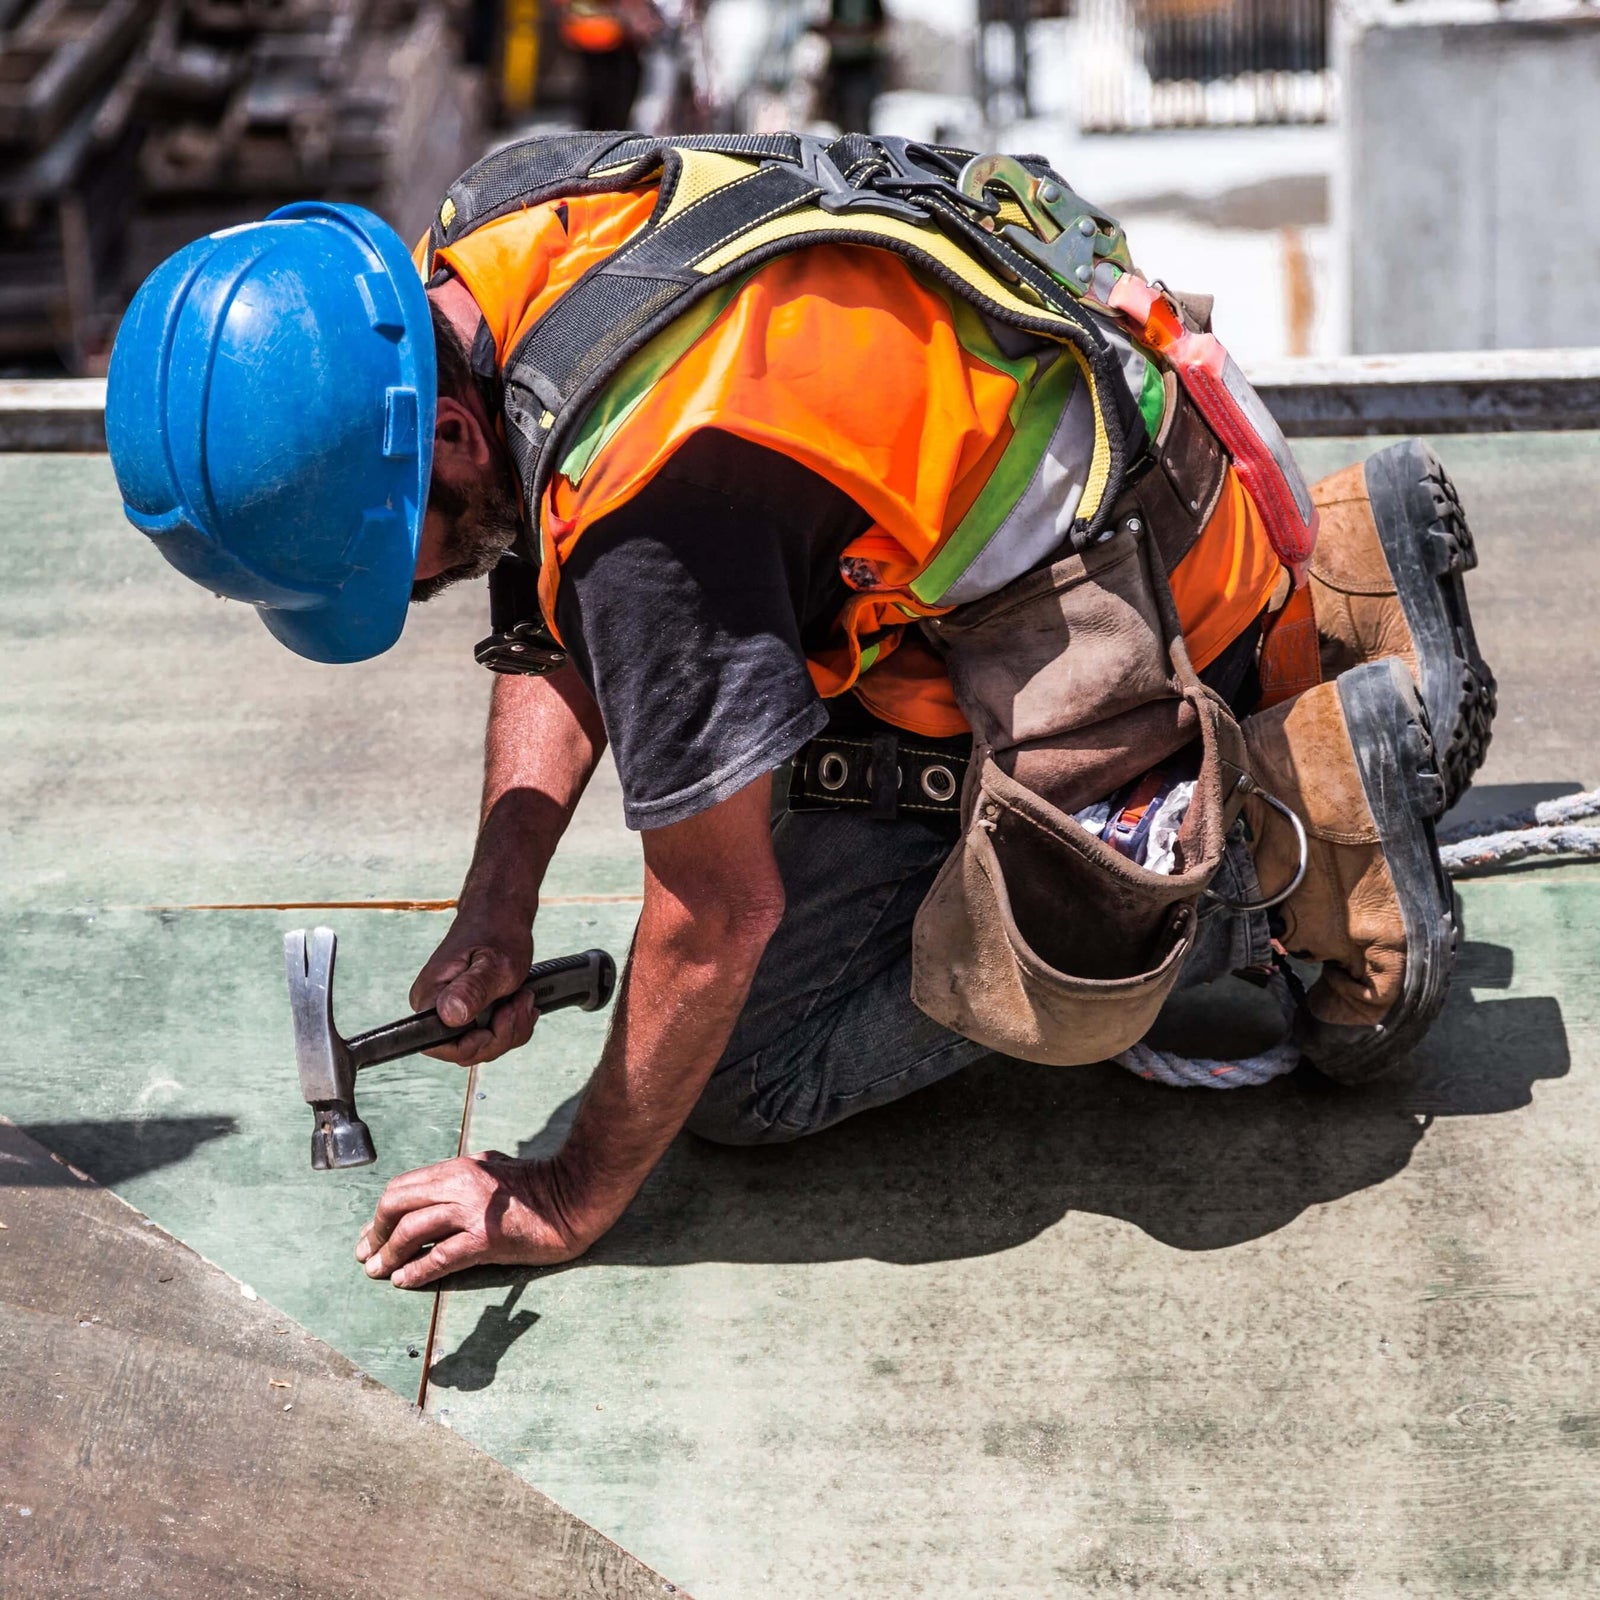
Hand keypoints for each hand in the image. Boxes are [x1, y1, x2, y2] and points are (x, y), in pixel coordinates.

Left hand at [355, 1152, 591, 1287]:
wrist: (575, 1198)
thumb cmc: (538, 1186)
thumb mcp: (493, 1169)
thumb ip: (462, 1179)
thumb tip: (430, 1198)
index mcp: (461, 1168)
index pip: (404, 1186)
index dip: (381, 1213)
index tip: (371, 1233)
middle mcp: (461, 1184)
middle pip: (397, 1203)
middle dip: (376, 1231)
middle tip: (367, 1254)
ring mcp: (473, 1210)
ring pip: (412, 1230)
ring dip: (389, 1255)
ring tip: (378, 1272)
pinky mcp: (487, 1238)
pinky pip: (440, 1257)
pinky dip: (417, 1271)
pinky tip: (405, 1281)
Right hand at [410, 912, 537, 1065]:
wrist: (501, 912)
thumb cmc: (497, 930)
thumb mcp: (496, 963)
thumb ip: (474, 990)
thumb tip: (450, 1015)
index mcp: (429, 999)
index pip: (444, 1048)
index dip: (479, 1044)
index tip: (502, 1015)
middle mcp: (433, 1009)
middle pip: (467, 1051)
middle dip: (503, 1034)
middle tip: (521, 1000)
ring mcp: (450, 1012)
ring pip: (483, 1046)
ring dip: (512, 1027)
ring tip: (523, 996)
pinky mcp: (467, 1011)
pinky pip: (490, 1035)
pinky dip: (512, 1024)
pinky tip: (521, 1001)